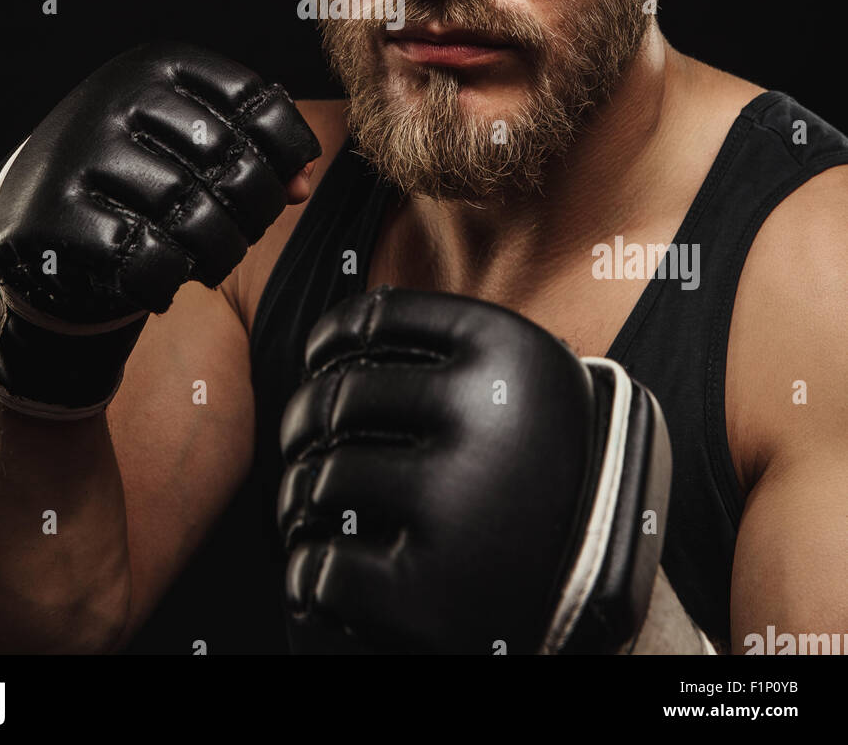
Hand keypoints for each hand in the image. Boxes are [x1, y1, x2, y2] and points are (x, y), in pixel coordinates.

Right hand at [0, 40, 321, 322]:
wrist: (40, 215)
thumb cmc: (139, 175)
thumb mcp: (192, 145)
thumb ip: (257, 153)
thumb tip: (301, 183)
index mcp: (157, 65)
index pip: (254, 98)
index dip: (287, 149)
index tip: (288, 185)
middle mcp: (119, 97)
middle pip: (232, 161)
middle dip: (255, 212)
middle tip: (243, 234)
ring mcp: (84, 153)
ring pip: (194, 216)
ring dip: (218, 254)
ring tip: (209, 261)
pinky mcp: (58, 213)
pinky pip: (148, 258)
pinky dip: (169, 282)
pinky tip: (164, 280)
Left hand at [277, 285, 670, 653]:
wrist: (611, 593)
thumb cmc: (547, 474)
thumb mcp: (525, 383)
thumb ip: (448, 350)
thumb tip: (339, 334)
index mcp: (508, 348)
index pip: (374, 318)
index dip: (328, 341)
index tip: (318, 364)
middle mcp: (486, 414)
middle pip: (337, 398)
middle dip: (302, 423)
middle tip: (302, 444)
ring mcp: (458, 503)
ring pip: (321, 480)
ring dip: (299, 499)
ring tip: (308, 509)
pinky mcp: (431, 593)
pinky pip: (323, 568)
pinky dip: (310, 574)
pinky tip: (324, 571)